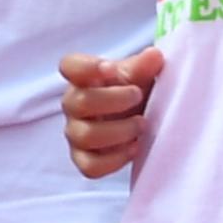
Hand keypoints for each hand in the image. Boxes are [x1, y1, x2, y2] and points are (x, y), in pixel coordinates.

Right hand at [57, 48, 164, 178]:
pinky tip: (135, 147)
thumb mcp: (140, 75)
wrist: (138, 116)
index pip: (69, 66)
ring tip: (142, 124)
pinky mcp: (83, 159)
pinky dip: (115, 160)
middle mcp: (73, 104)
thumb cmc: (133, 90)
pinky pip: (90, 166)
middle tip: (137, 96)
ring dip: (118, 131)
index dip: (85, 67)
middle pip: (78, 102)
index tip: (111, 68)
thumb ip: (144, 66)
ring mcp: (76, 133)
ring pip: (84, 136)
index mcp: (83, 78)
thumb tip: (154, 56)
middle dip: (113, 100)